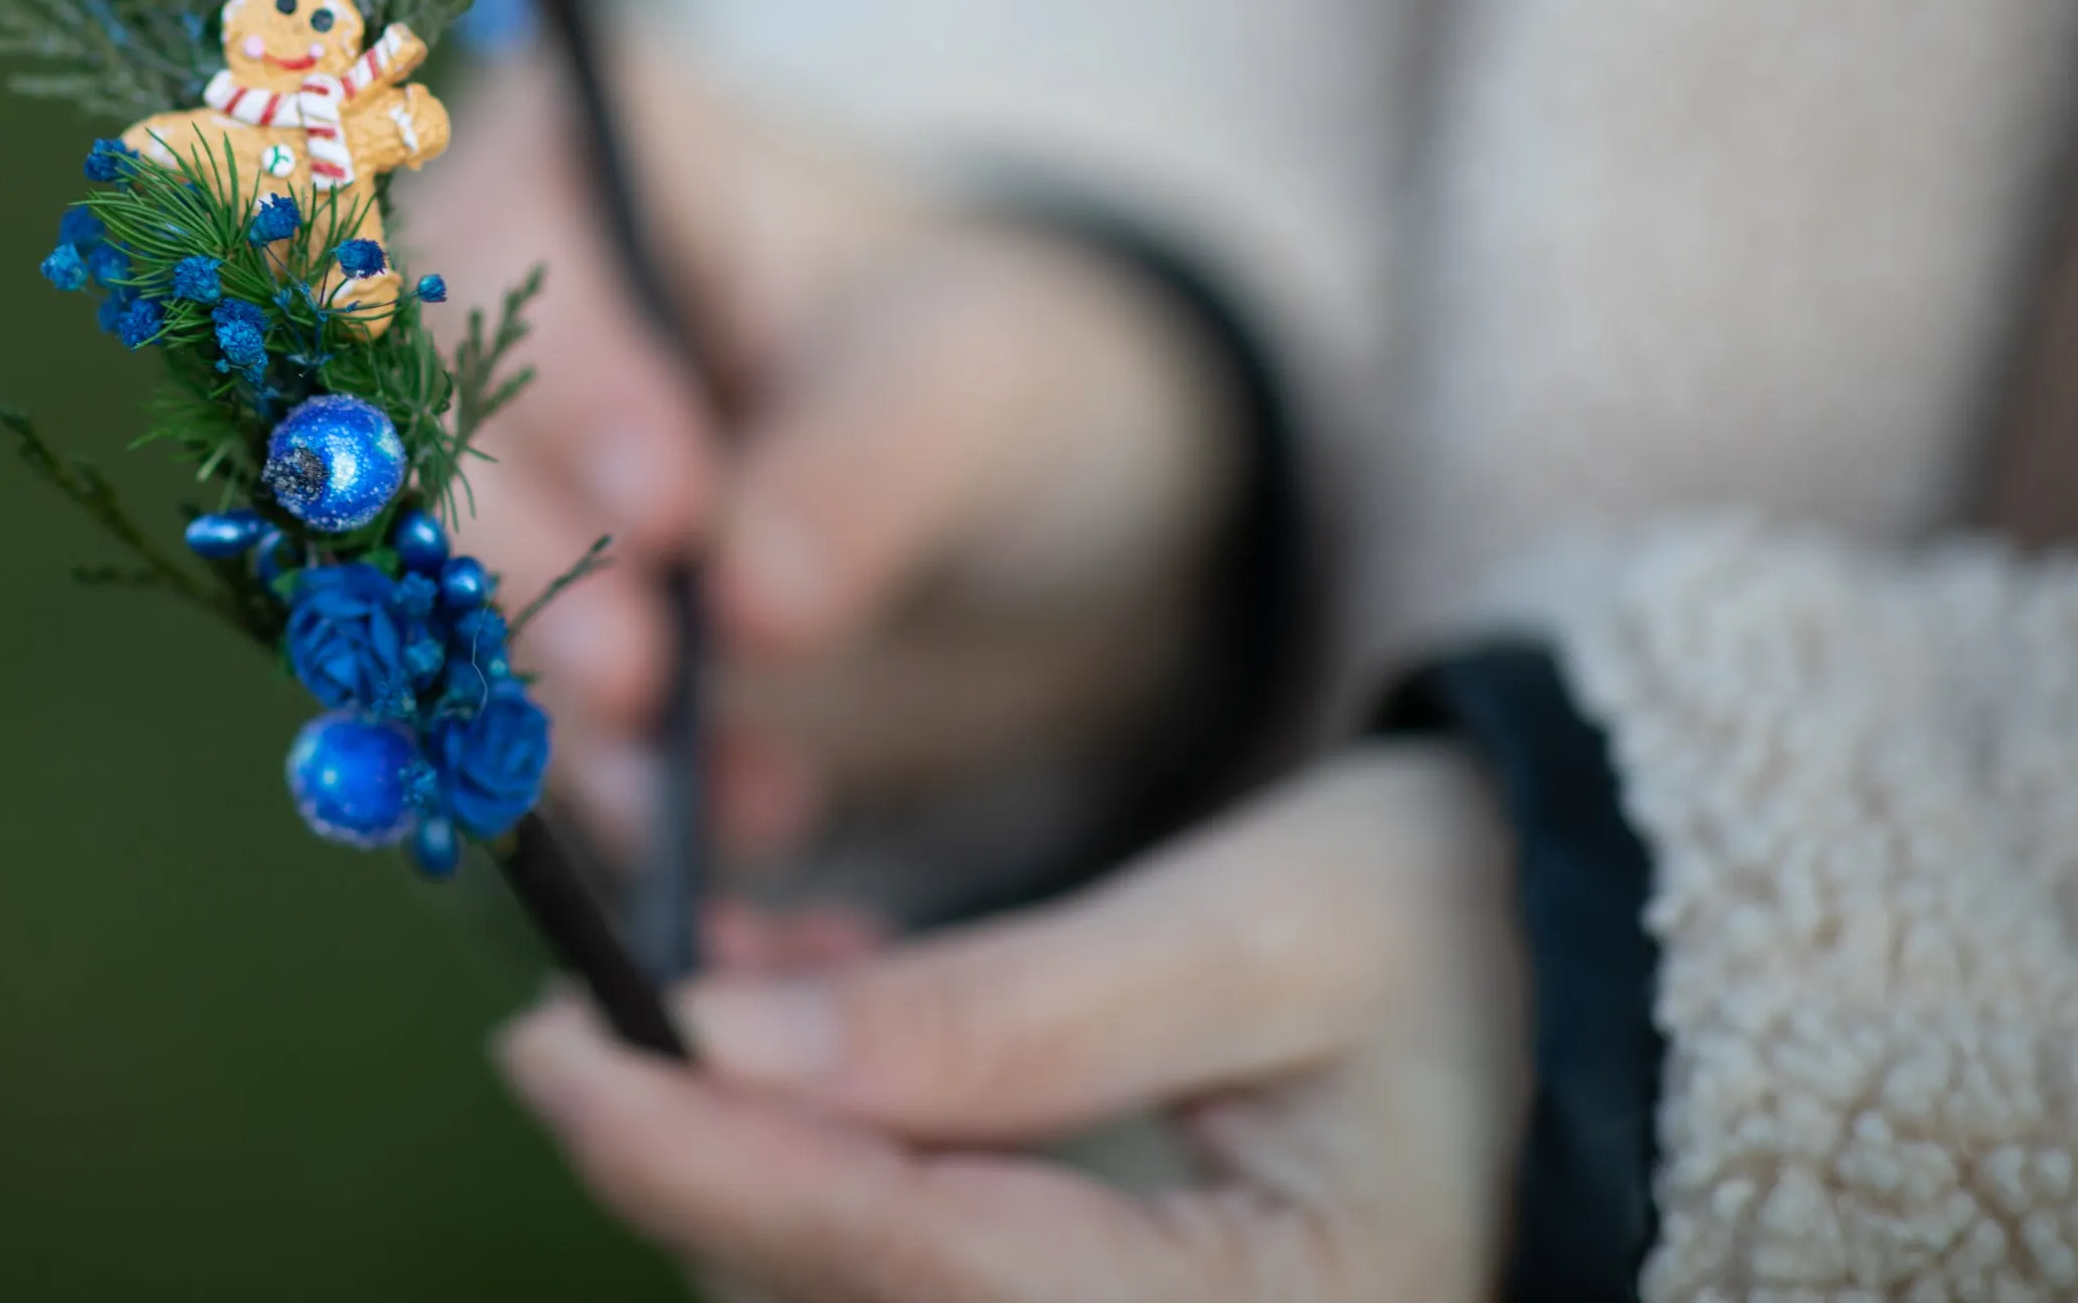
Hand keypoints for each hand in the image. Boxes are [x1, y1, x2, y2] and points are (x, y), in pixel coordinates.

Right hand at [391, 39, 1238, 854]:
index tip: (676, 502)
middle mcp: (479, 306)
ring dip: (566, 720)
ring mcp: (478, 478)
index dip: (566, 385)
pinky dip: (604, 804)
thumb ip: (867, 466)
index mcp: (574, 153)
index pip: (503, 254)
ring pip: (439, 601)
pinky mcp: (498, 629)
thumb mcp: (973, 384)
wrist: (1006, 512)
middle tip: (635, 680)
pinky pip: (495, 729)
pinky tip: (735, 852)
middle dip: (528, 574)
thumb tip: (752, 597)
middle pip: (426, 439)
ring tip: (737, 798)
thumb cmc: (988, 368)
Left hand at [495, 747, 1531, 1302]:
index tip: (545, 1047)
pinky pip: (932, 1273)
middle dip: (704, 1161)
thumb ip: (988, 1014)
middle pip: (859, 1301)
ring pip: (874, 1294)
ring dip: (763, 1156)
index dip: (698, 1157)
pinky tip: (811, 1019)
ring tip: (720, 972)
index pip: (901, 1257)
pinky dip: (842, 1161)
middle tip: (595, 999)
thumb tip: (718, 1044)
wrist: (1646, 975)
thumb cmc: (1478, 926)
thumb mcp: (1250, 933)